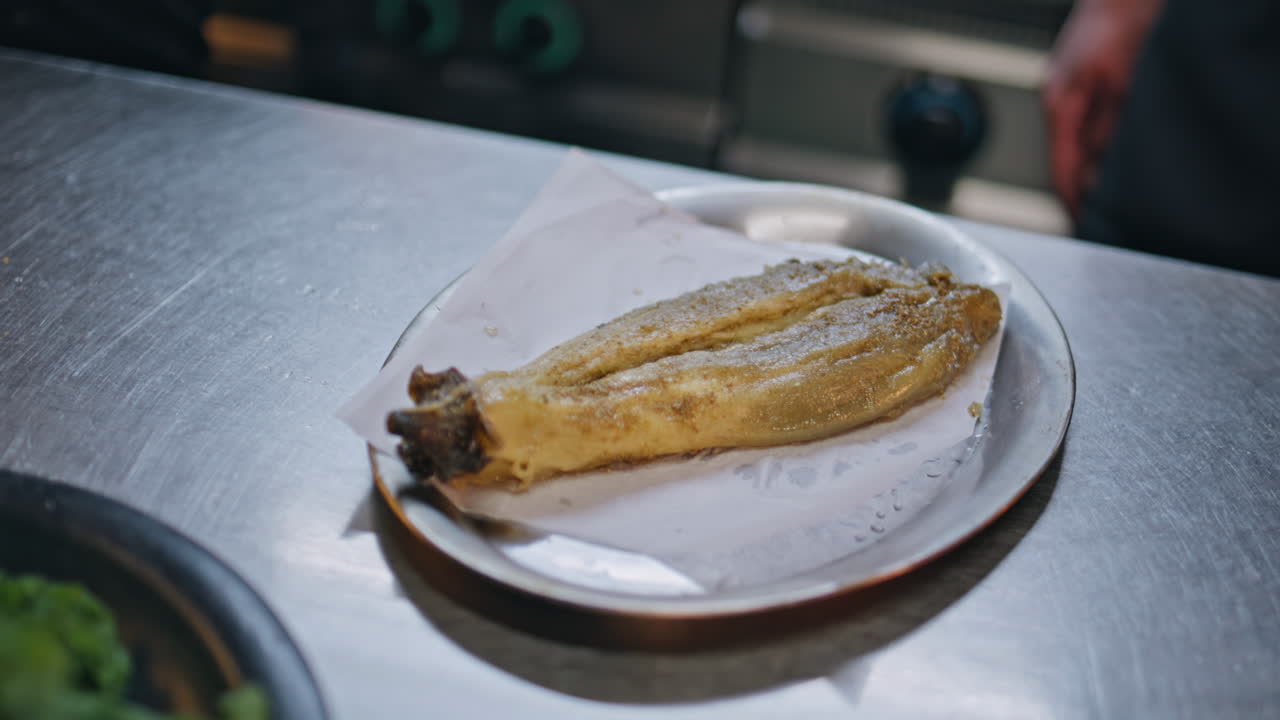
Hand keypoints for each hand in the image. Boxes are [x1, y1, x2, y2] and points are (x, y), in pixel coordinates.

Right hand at [1043, 0, 1164, 215]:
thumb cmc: (1120, 25)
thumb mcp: (1122, 85)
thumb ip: (1107, 131)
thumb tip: (1099, 173)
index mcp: (1060, 106)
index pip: (1060, 171)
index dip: (1071, 203)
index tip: (1082, 226)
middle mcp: (1055, 101)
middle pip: (1064, 160)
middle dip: (1080, 189)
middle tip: (1097, 217)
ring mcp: (1062, 91)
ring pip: (1073, 144)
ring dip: (1088, 167)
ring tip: (1105, 192)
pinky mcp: (1075, 83)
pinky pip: (1079, 126)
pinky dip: (1090, 146)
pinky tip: (1107, 154)